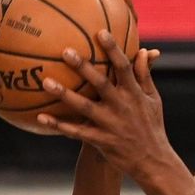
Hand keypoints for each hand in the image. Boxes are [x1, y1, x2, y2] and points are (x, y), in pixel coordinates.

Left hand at [37, 30, 168, 178]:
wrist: (153, 161)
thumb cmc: (152, 126)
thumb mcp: (153, 99)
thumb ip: (145, 75)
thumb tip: (142, 50)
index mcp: (135, 94)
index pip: (124, 68)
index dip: (113, 50)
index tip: (101, 32)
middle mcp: (122, 106)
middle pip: (101, 84)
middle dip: (84, 67)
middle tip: (66, 51)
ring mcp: (111, 124)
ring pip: (85, 108)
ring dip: (65, 95)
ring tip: (46, 82)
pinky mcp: (102, 141)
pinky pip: (77, 132)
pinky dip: (59, 126)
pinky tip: (41, 118)